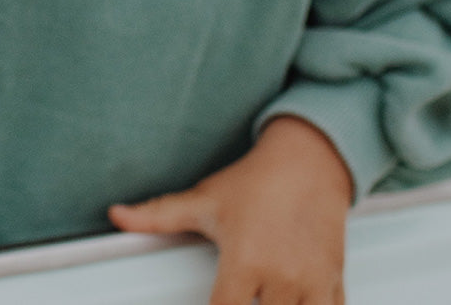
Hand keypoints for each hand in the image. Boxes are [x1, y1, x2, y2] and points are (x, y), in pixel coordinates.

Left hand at [109, 116, 352, 304]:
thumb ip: (159, 215)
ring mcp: (312, 283)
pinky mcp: (334, 284)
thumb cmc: (254, 181)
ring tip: (262, 301)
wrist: (308, 160)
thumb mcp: (205, 199)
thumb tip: (116, 214)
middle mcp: (281, 277)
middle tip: (236, 299)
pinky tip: (294, 303)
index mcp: (246, 260)